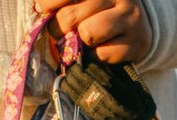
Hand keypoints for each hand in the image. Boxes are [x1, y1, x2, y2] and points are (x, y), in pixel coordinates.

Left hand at [35, 0, 151, 63]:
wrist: (136, 23)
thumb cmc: (99, 8)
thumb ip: (62, 2)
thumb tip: (38, 7)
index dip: (47, 3)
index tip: (42, 9)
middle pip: (70, 16)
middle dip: (59, 28)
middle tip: (61, 31)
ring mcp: (131, 17)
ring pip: (87, 33)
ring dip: (80, 42)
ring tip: (83, 39)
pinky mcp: (138, 42)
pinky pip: (103, 54)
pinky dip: (96, 56)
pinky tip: (100, 48)